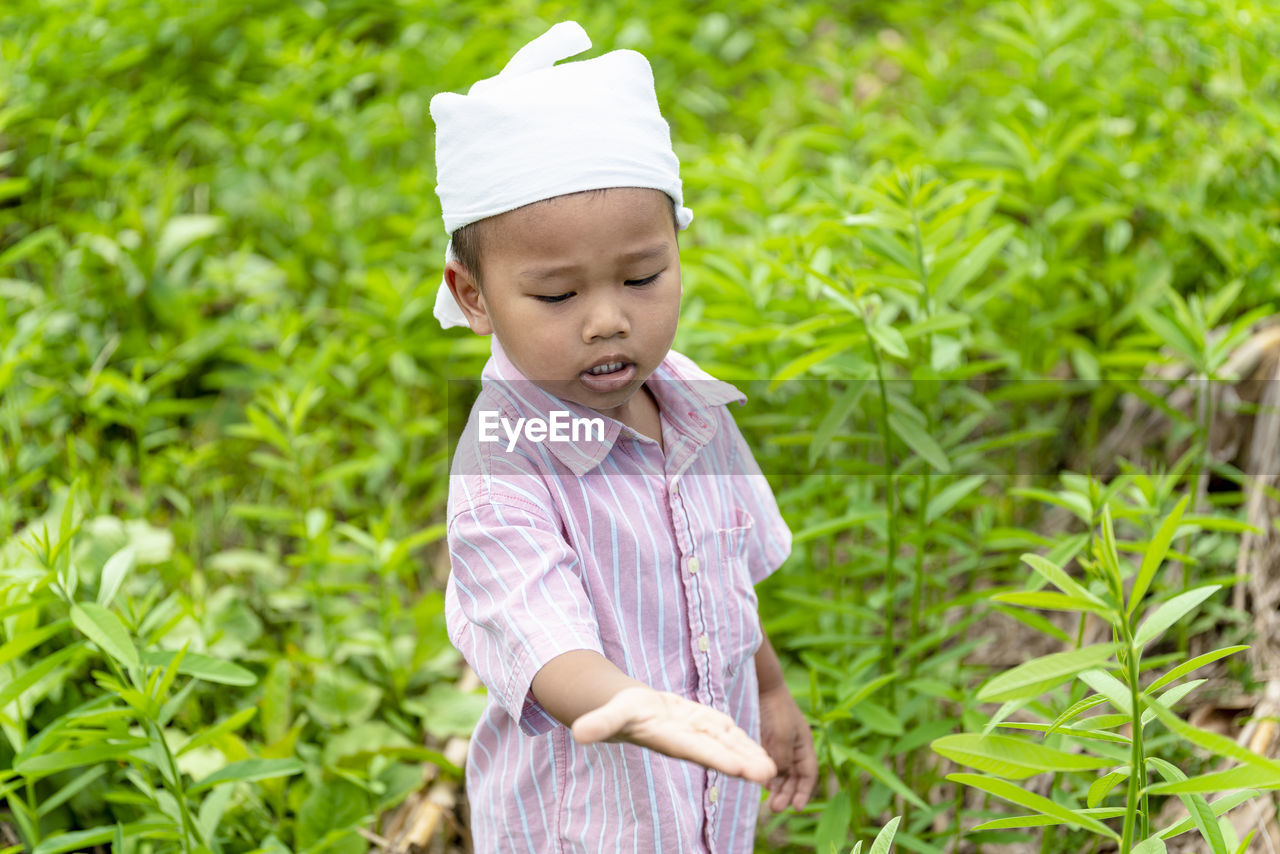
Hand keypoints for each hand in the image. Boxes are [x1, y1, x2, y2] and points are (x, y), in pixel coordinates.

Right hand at [572, 685, 777, 784]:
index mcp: (670, 738)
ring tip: (775, 769)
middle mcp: (689, 741)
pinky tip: (762, 751)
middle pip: (720, 752)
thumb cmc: (619, 711)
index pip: (697, 750)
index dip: (719, 758)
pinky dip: (744, 742)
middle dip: (744, 763)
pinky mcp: (704, 725)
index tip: (741, 769)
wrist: (628, 710)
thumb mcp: (611, 713)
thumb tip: (578, 733)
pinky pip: (727, 734)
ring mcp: (699, 734)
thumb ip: (598, 724)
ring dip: (751, 755)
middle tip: (770, 774)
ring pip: (729, 745)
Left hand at [758, 683, 817, 811]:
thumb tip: (779, 777)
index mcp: (804, 745)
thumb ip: (782, 759)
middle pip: (794, 778)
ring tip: (770, 802)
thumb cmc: (776, 709)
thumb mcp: (782, 736)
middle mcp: (793, 747)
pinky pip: (768, 764)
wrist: (762, 686)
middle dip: (788, 794)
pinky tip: (761, 784)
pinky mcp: (765, 741)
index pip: (808, 774)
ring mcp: (778, 745)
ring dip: (777, 788)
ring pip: (781, 773)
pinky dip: (767, 776)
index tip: (797, 808)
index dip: (804, 792)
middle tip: (776, 808)